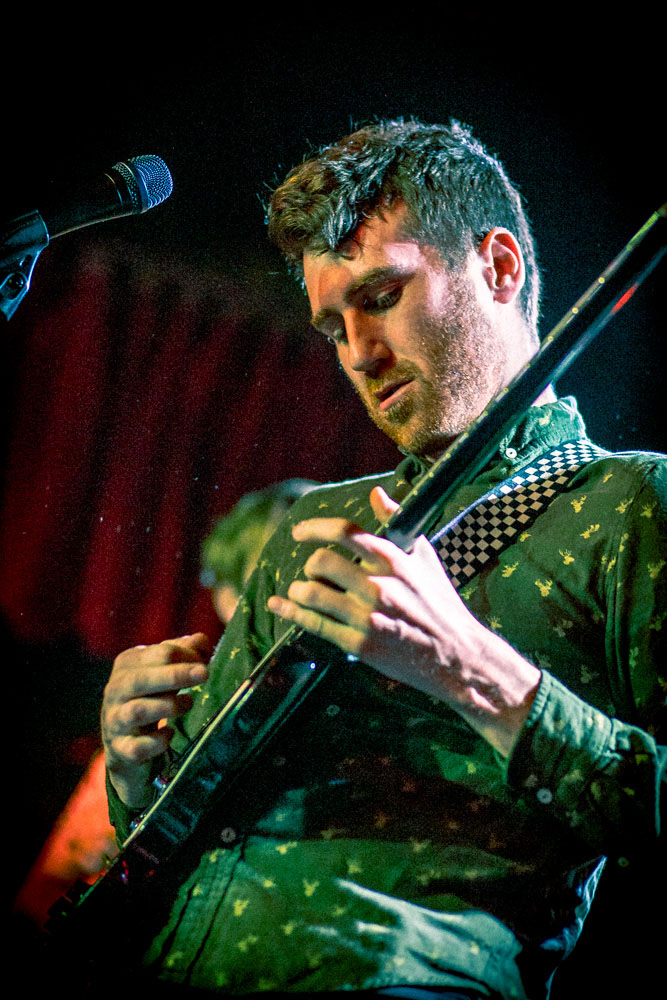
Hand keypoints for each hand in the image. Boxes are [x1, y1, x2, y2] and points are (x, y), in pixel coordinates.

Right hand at [101, 633, 209, 806]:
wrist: (127, 743)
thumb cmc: (152, 697)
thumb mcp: (165, 670)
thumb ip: (184, 652)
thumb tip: (202, 640)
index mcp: (128, 664)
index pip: (158, 653)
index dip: (186, 656)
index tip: (205, 666)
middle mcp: (116, 690)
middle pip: (141, 679)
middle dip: (175, 675)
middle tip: (204, 674)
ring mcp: (115, 721)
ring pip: (137, 711)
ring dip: (167, 706)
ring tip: (189, 703)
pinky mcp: (121, 750)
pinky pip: (137, 747)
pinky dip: (156, 741)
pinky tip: (170, 734)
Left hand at [267, 487, 539, 755]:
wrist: (459, 656)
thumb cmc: (441, 602)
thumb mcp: (425, 557)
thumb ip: (396, 522)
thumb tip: (376, 493)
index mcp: (394, 560)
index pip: (344, 533)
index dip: (315, 528)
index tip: (300, 532)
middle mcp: (379, 586)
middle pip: (321, 563)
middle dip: (310, 565)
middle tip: (312, 571)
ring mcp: (368, 617)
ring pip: (312, 594)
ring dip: (298, 591)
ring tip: (300, 592)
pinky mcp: (361, 645)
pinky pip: (315, 624)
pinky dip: (290, 613)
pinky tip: (278, 606)